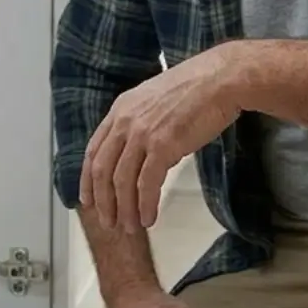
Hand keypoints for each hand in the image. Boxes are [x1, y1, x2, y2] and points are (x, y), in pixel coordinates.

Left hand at [81, 45, 241, 230]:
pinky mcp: (163, 145)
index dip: (87, 179)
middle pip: (102, 170)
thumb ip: (140, 124)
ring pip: (122, 181)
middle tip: (109, 223)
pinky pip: (147, 184)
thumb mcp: (153, 100)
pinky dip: (145, 205)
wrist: (219, 80)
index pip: (93, 151)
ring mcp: (142, 133)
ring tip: (130, 228)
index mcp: (119, 110)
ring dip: (124, 209)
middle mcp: (125, 122)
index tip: (88, 200)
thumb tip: (142, 154)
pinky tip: (148, 218)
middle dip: (103, 201)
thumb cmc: (194, 90)